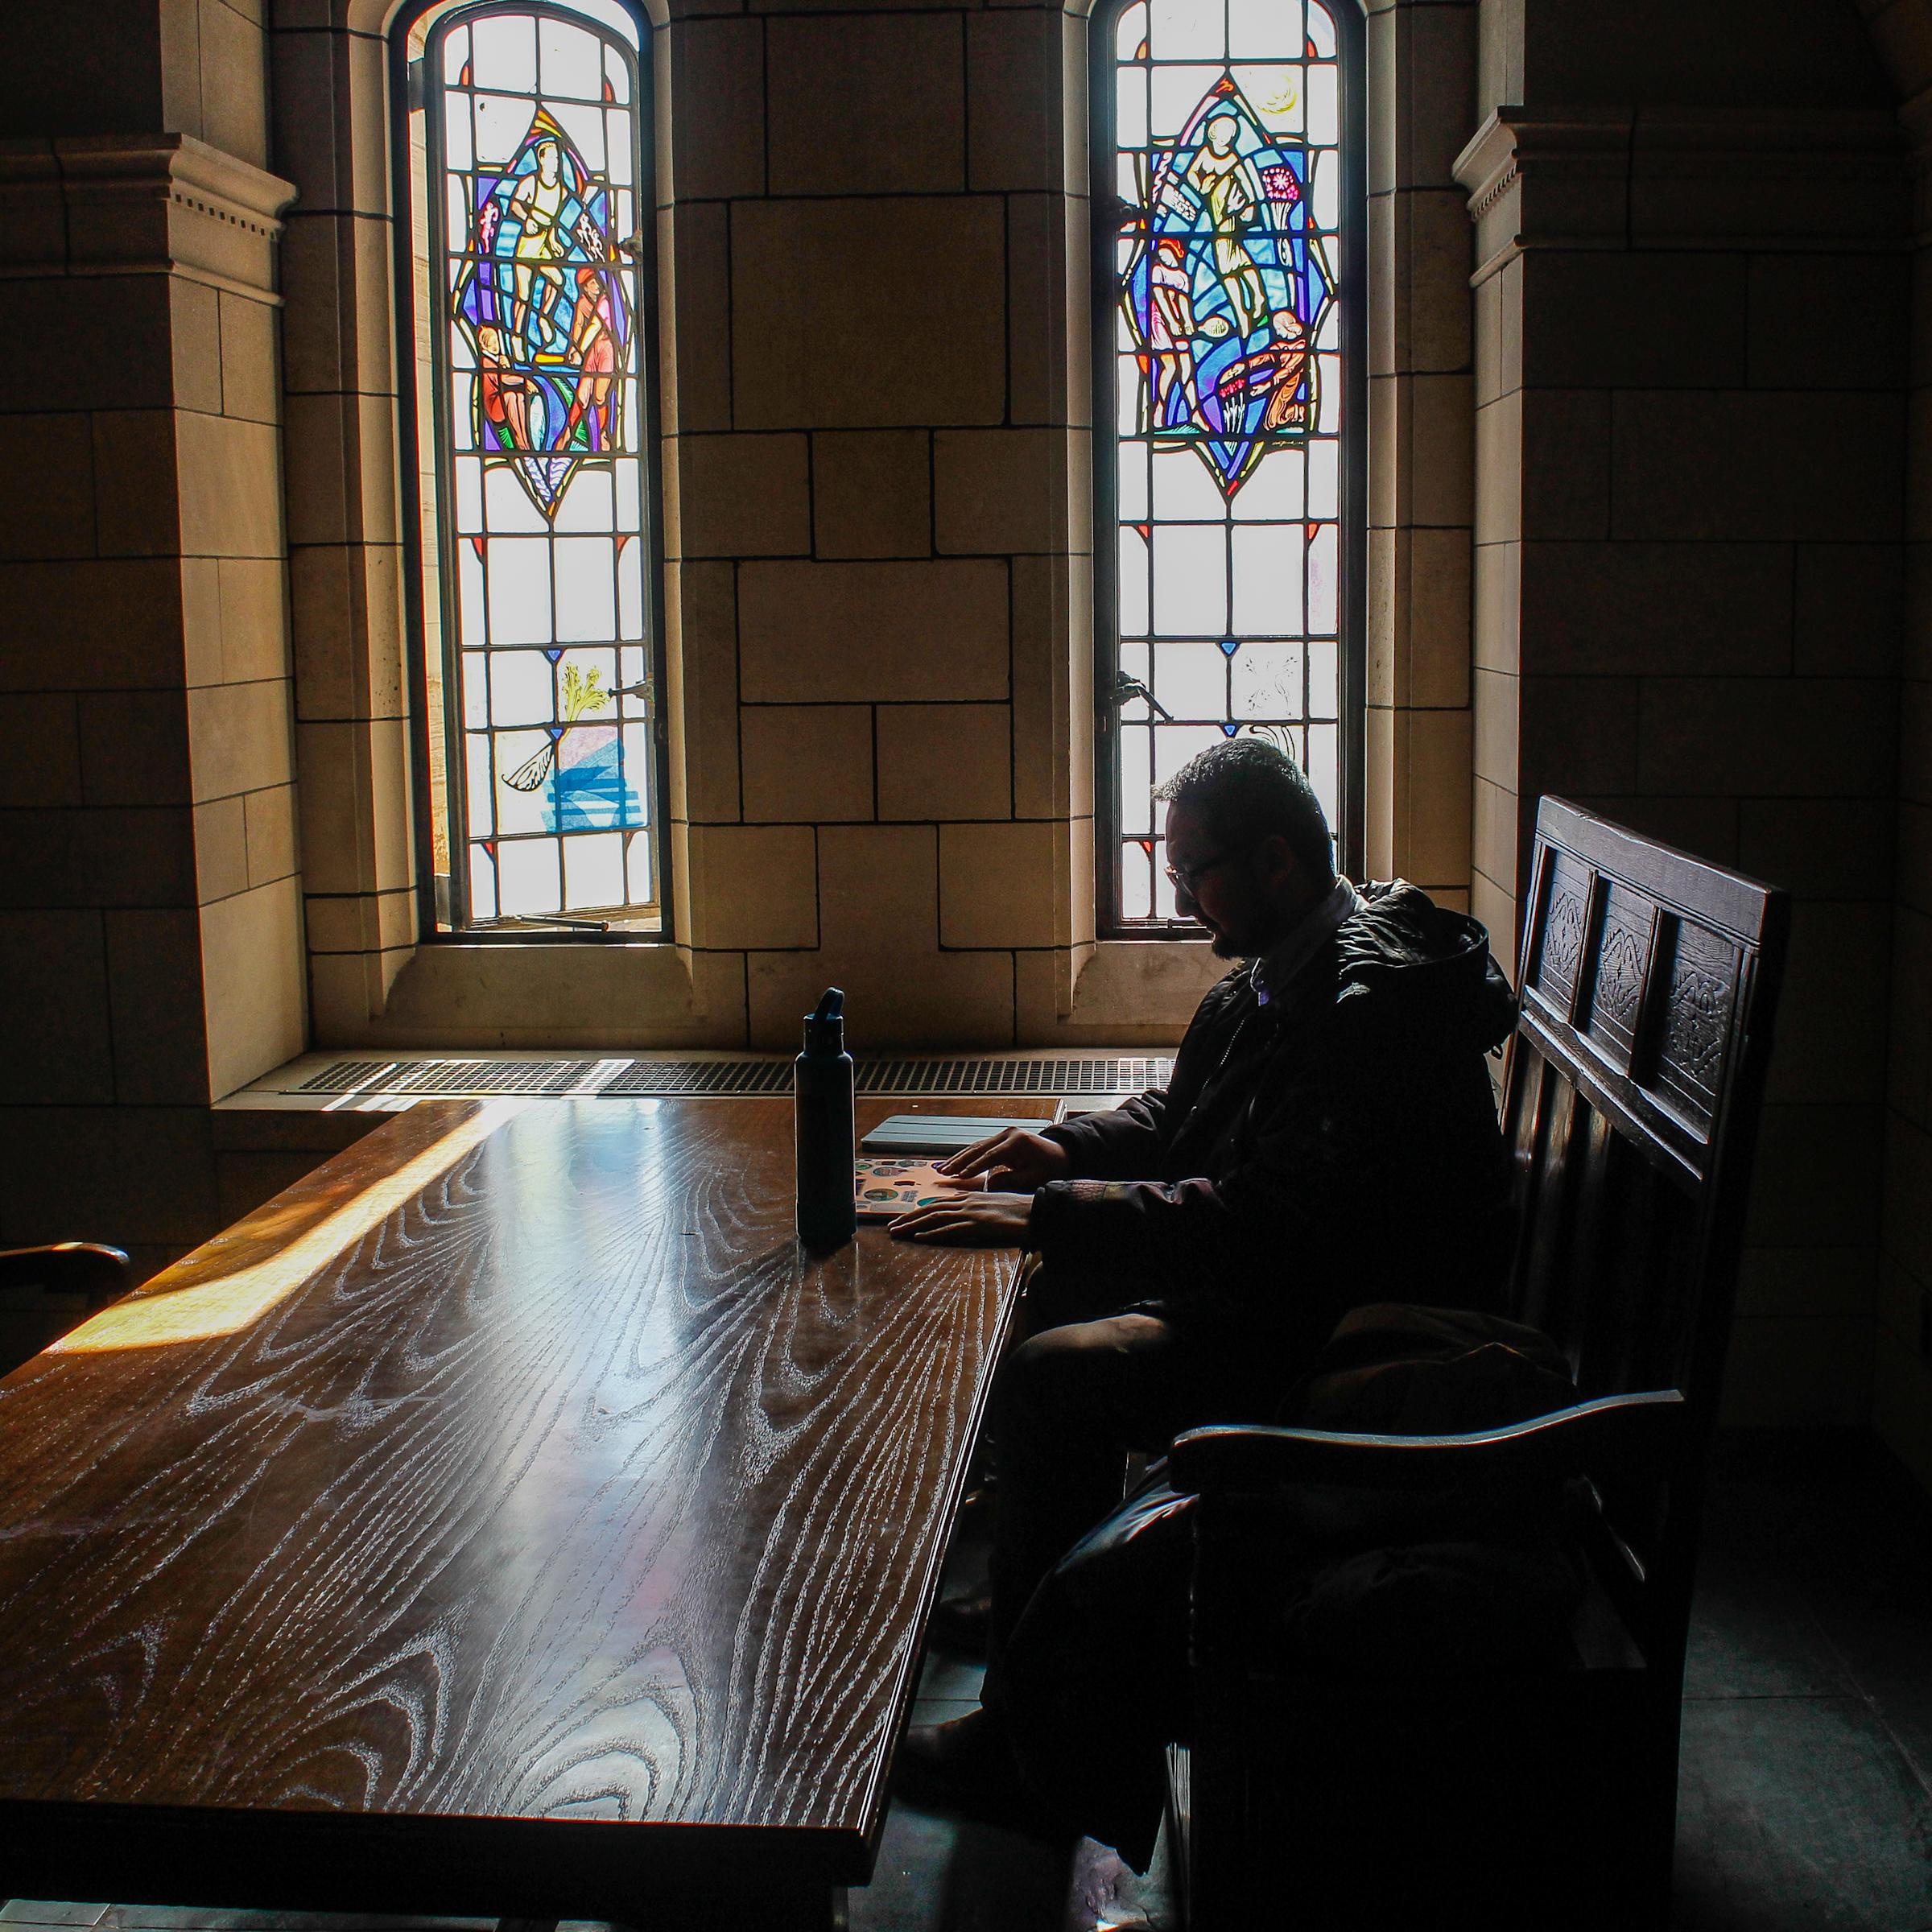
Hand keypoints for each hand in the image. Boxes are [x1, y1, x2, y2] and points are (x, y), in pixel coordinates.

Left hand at [889, 1193, 1035, 1246]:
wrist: (1037, 1211)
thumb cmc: (1019, 1211)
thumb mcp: (994, 1206)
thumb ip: (978, 1209)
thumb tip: (966, 1215)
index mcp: (970, 1197)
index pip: (938, 1203)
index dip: (919, 1211)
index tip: (905, 1219)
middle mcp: (967, 1202)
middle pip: (931, 1209)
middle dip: (908, 1218)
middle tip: (891, 1227)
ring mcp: (971, 1213)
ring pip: (934, 1217)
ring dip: (913, 1225)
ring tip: (896, 1232)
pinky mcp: (978, 1225)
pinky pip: (950, 1229)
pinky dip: (932, 1233)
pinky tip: (919, 1237)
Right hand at [934, 1129, 1069, 1190]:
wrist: (1060, 1155)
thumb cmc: (1050, 1167)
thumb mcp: (1033, 1178)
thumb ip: (1010, 1181)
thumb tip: (988, 1186)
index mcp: (1018, 1141)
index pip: (991, 1156)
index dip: (974, 1167)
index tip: (960, 1176)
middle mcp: (1009, 1134)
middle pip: (979, 1148)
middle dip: (959, 1161)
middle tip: (943, 1172)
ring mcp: (1004, 1134)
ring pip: (976, 1146)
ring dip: (959, 1158)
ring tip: (942, 1168)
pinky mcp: (1001, 1139)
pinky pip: (981, 1148)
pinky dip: (967, 1157)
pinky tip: (954, 1164)